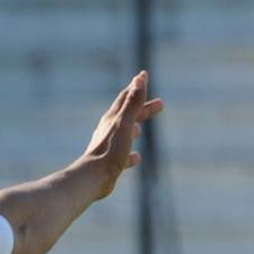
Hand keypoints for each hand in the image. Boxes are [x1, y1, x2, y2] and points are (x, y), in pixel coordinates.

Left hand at [82, 71, 163, 199]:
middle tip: (161, 104)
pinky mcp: (109, 163)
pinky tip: (136, 158)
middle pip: (127, 116)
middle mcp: (108, 131)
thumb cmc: (110, 150)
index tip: (144, 75)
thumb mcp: (125, 123)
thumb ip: (133, 102)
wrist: (93, 178)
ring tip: (141, 128)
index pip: (125, 98)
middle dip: (142, 108)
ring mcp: (108, 147)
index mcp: (112, 120)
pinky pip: (121, 156)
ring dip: (134, 128)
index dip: (136, 87)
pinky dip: (130, 154)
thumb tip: (139, 78)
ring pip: (123, 134)